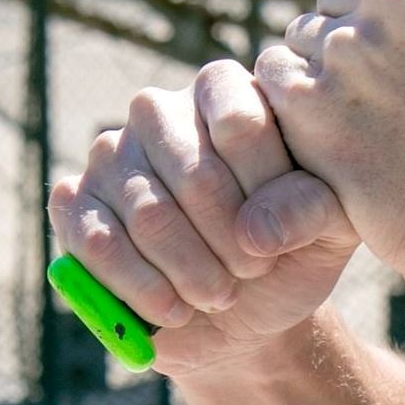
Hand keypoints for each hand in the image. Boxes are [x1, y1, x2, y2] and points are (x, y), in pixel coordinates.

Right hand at [48, 60, 357, 377]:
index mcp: (224, 91)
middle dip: (231, 241)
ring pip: (149, 215)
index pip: (241, 124)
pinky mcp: (75, 203)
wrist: (243, 312)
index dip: (266, 192)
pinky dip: (142, 288)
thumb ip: (314, 208)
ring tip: (220, 296)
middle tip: (253, 274)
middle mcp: (159, 111)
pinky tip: (175, 309)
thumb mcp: (329, 228)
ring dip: (193, 271)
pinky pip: (97, 242)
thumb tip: (258, 229)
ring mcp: (110, 154)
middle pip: (194, 173)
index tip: (283, 236)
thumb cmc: (290, 250)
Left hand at [254, 0, 404, 278]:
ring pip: (301, 35)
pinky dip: (297, 105)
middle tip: (398, 96)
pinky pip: (275, 75)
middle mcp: (397, 0)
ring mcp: (348, 49)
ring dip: (322, 72)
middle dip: (352, 37)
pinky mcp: (307, 99)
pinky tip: (340, 135)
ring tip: (373, 119)